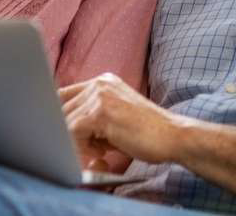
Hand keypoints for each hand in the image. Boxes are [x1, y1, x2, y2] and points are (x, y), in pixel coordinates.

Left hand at [59, 73, 186, 166]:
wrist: (175, 137)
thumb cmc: (147, 134)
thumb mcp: (116, 117)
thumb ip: (91, 116)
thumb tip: (61, 128)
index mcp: (103, 82)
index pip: (64, 95)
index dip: (60, 117)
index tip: (63, 135)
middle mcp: (99, 84)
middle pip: (61, 108)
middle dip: (69, 133)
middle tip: (91, 150)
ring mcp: (99, 96)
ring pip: (66, 121)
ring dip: (76, 142)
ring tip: (100, 152)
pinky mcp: (100, 112)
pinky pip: (73, 131)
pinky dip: (81, 147)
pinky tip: (102, 154)